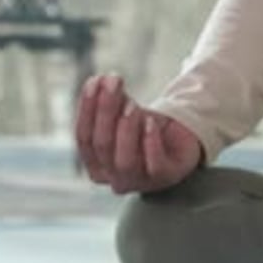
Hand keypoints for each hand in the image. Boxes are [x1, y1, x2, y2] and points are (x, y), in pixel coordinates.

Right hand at [75, 73, 202, 193]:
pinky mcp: (165, 177)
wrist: (178, 138)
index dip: (87, 109)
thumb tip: (99, 80)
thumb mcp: (123, 111)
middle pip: (102, 146)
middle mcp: (114, 178)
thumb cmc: (144, 128)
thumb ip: (110, 99)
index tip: (95, 81)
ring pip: (125, 161)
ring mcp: (139, 182)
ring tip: (132, 105)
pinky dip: (151, 143)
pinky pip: (155, 166)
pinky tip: (151, 122)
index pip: (84, 139)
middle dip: (106, 111)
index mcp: (96, 165)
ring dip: (126, 129)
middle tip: (114, 84)